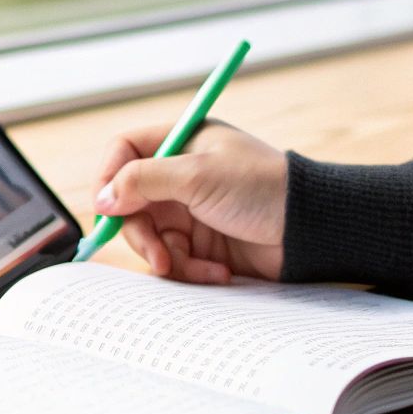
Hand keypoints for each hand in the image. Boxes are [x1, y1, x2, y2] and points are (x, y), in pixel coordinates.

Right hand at [92, 119, 288, 282]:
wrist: (311, 230)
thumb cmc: (262, 187)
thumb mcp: (197, 175)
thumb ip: (142, 181)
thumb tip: (101, 198)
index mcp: (181, 141)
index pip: (124, 151)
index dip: (109, 178)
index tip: (106, 208)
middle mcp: (181, 174)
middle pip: (131, 202)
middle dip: (140, 233)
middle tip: (156, 254)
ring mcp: (191, 210)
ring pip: (151, 237)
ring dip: (168, 257)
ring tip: (197, 266)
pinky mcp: (204, 243)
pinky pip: (176, 260)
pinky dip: (191, 270)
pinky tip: (218, 272)